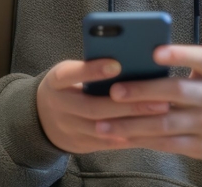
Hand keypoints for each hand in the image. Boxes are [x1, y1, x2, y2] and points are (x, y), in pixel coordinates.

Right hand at [36, 58, 170, 154]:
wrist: (41, 119)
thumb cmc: (68, 86)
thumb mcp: (71, 72)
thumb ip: (92, 67)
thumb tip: (132, 57)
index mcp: (56, 81)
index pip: (70, 74)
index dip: (92, 70)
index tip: (117, 64)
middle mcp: (60, 106)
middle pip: (93, 107)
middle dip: (128, 104)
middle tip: (159, 98)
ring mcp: (68, 129)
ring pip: (103, 128)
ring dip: (133, 122)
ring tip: (160, 114)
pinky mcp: (79, 145)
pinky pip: (107, 144)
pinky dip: (129, 137)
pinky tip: (151, 131)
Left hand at [97, 46, 201, 163]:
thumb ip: (183, 68)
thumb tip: (136, 62)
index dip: (179, 54)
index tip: (154, 51)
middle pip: (177, 92)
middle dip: (142, 91)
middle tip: (114, 91)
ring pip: (166, 123)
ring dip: (132, 124)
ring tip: (104, 123)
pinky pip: (168, 144)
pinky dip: (142, 141)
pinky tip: (122, 138)